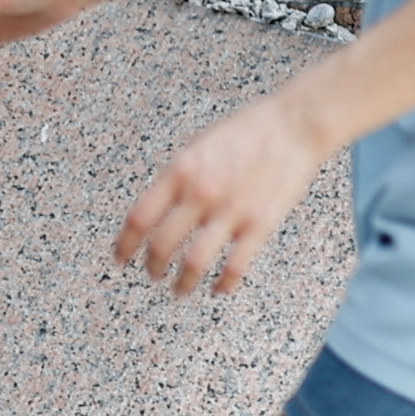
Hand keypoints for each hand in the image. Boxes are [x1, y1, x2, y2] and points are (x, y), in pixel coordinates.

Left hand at [113, 89, 335, 296]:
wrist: (294, 125)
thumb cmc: (247, 132)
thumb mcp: (198, 146)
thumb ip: (176, 178)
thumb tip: (157, 210)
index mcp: (180, 171)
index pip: (140, 217)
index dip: (124, 244)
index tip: (120, 258)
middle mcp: (200, 193)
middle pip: (162, 244)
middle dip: (152, 266)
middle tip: (153, 274)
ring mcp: (230, 211)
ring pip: (194, 262)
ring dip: (182, 283)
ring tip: (179, 290)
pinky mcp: (260, 224)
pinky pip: (235, 266)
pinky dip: (223, 285)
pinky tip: (218, 289)